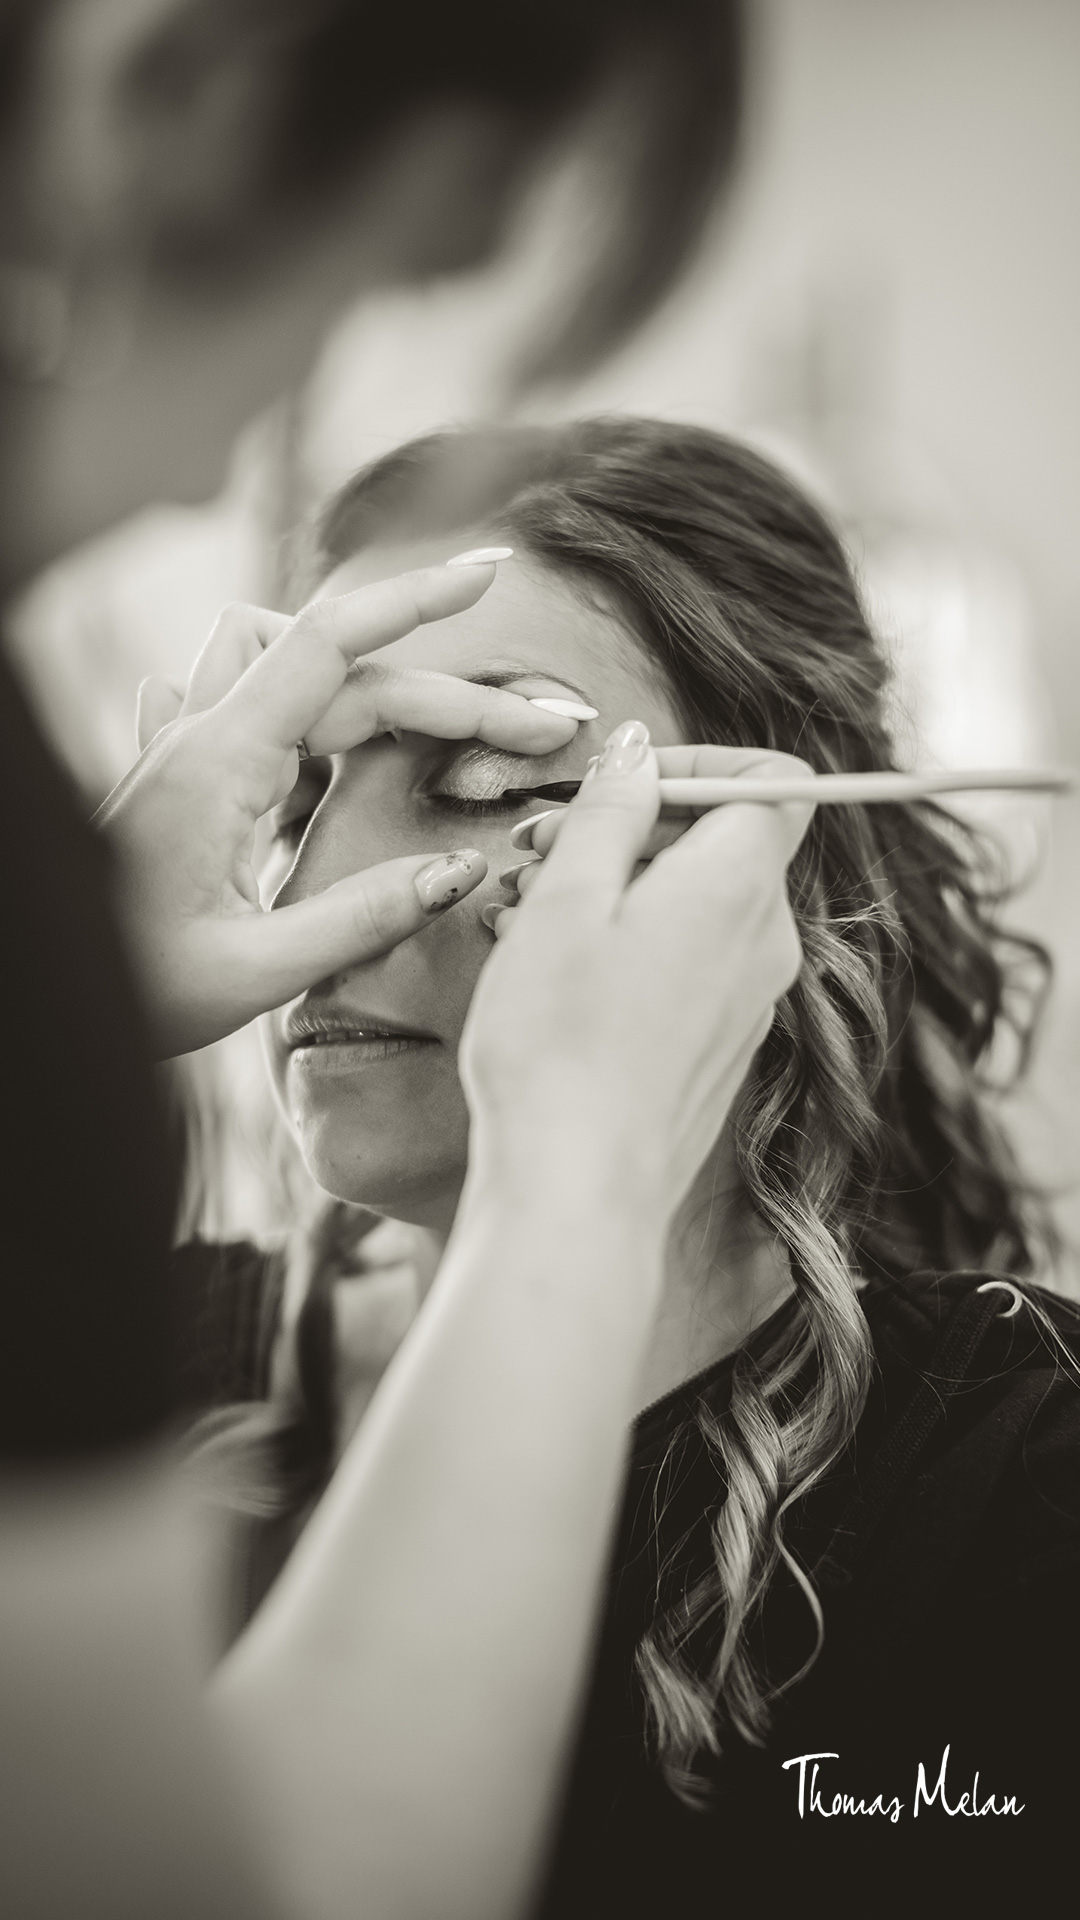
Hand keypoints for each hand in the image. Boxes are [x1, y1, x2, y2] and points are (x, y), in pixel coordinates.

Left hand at [96, 561, 581, 1055]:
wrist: (53, 1000)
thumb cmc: (133, 991)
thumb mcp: (254, 973)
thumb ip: (363, 918)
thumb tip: (464, 870)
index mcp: (220, 762)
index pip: (330, 644)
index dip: (415, 603)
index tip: (489, 578)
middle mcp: (203, 738)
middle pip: (345, 677)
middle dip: (450, 695)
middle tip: (543, 733)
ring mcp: (189, 755)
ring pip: (290, 670)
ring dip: (366, 679)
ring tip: (437, 730)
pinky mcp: (184, 783)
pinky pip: (246, 706)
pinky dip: (302, 703)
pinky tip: (319, 734)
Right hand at [459, 726, 814, 1218]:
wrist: (579, 1190)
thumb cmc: (560, 1045)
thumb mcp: (567, 901)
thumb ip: (610, 812)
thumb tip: (638, 752)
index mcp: (737, 887)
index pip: (775, 780)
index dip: (701, 761)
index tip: (621, 782)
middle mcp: (764, 942)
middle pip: (725, 842)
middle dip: (631, 828)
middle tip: (537, 850)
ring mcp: (749, 1001)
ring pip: (695, 905)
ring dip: (615, 889)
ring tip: (523, 913)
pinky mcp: (721, 1048)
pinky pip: (689, 964)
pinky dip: (628, 946)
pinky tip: (551, 973)